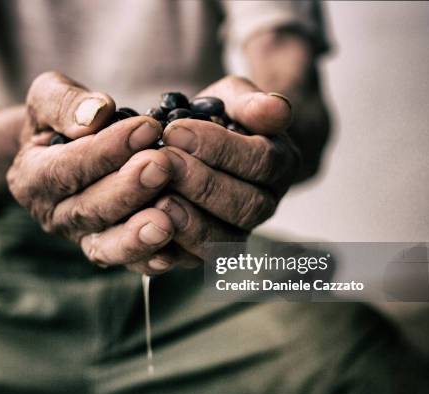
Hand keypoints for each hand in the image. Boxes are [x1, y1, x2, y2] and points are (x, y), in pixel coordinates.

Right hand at [8, 72, 178, 271]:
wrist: (62, 151)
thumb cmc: (60, 120)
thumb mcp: (48, 97)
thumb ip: (64, 102)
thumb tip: (96, 114)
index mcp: (30, 177)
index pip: (67, 167)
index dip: (106, 150)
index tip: (147, 127)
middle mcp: (53, 215)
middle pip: (89, 210)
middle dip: (128, 189)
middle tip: (162, 166)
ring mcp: (81, 238)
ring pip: (106, 246)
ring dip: (137, 235)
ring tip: (166, 221)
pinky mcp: (109, 251)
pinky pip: (129, 263)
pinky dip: (152, 259)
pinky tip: (177, 252)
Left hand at [155, 75, 298, 261]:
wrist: (198, 148)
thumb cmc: (218, 118)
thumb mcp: (233, 97)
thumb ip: (251, 102)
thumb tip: (276, 108)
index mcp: (280, 165)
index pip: (260, 161)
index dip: (218, 148)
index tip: (175, 130)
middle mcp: (265, 204)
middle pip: (246, 205)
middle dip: (202, 184)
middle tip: (162, 162)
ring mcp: (239, 232)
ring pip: (226, 240)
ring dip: (191, 221)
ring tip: (158, 199)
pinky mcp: (208, 252)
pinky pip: (196, 261)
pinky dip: (172, 250)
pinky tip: (148, 229)